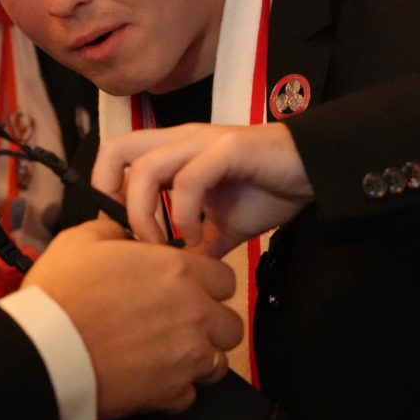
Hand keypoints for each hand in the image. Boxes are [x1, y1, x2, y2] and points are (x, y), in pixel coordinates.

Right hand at [25, 217, 241, 418]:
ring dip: (198, 359)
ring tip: (167, 357)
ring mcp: (188, 357)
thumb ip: (114, 231)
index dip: (207, 283)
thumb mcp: (80, 240)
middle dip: (211, 325)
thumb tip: (124, 234)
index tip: (186, 289)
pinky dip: (173, 391)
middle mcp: (194, 313)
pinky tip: (149, 381)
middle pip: (231, 324)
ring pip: (217, 363)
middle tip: (180, 325)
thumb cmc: (61, 290)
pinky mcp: (171, 394)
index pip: (225, 278)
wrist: (44, 349)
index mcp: (179, 271)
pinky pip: (188, 395)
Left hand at [92, 122, 314, 251]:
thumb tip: (173, 279)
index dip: (104, 194)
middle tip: (131, 237)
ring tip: (163, 245)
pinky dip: (183, 211)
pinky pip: (189, 177)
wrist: (314, 171)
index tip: (120, 236)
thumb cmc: (266, 191)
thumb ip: (195, 245)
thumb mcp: (222, 227)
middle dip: (111, 197)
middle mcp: (179, 140)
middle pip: (116, 150)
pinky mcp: (228, 149)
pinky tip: (197, 236)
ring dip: (145, 213)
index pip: (114, 157)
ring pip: (146, 167)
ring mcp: (202, 141)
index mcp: (171, 151)